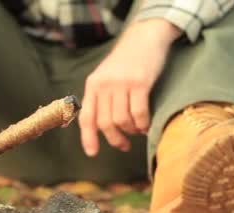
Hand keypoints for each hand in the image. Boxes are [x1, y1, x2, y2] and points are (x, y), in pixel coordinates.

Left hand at [79, 19, 180, 155]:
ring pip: (122, 120)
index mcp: (93, 85)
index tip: (93, 153)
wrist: (144, 37)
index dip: (88, 137)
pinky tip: (146, 126)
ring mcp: (122, 84)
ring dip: (131, 131)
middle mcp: (104, 85)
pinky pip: (139, 114)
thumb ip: (101, 97)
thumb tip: (101, 127)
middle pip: (105, 123)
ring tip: (137, 131)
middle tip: (123, 145)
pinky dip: (143, 124)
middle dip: (114, 139)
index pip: (86, 117)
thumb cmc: (126, 61)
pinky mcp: (140, 83)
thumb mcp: (106, 76)